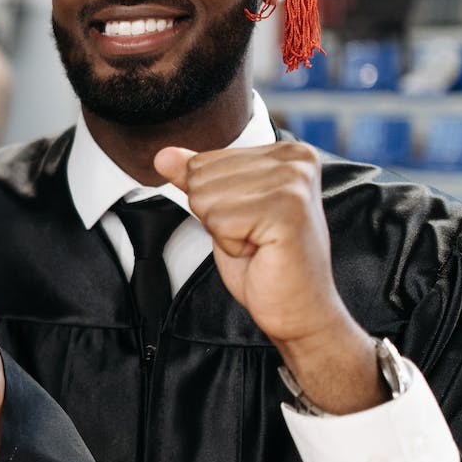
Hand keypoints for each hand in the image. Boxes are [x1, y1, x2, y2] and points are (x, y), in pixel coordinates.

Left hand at [155, 142, 382, 411]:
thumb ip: (196, 178)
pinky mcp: (287, 211)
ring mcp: (293, 183)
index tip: (250, 221)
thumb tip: (163, 155)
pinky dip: (231, 246)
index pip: (203, 161)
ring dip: (224, 232)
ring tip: (258, 243)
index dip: (214, 201)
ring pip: (205, 198)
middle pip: (201, 177)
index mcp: (285, 152)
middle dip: (216, 216)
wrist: (299, 309)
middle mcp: (295, 160)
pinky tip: (261, 252)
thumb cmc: (266, 263)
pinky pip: (219, 222)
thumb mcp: (223, 211)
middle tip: (254, 236)